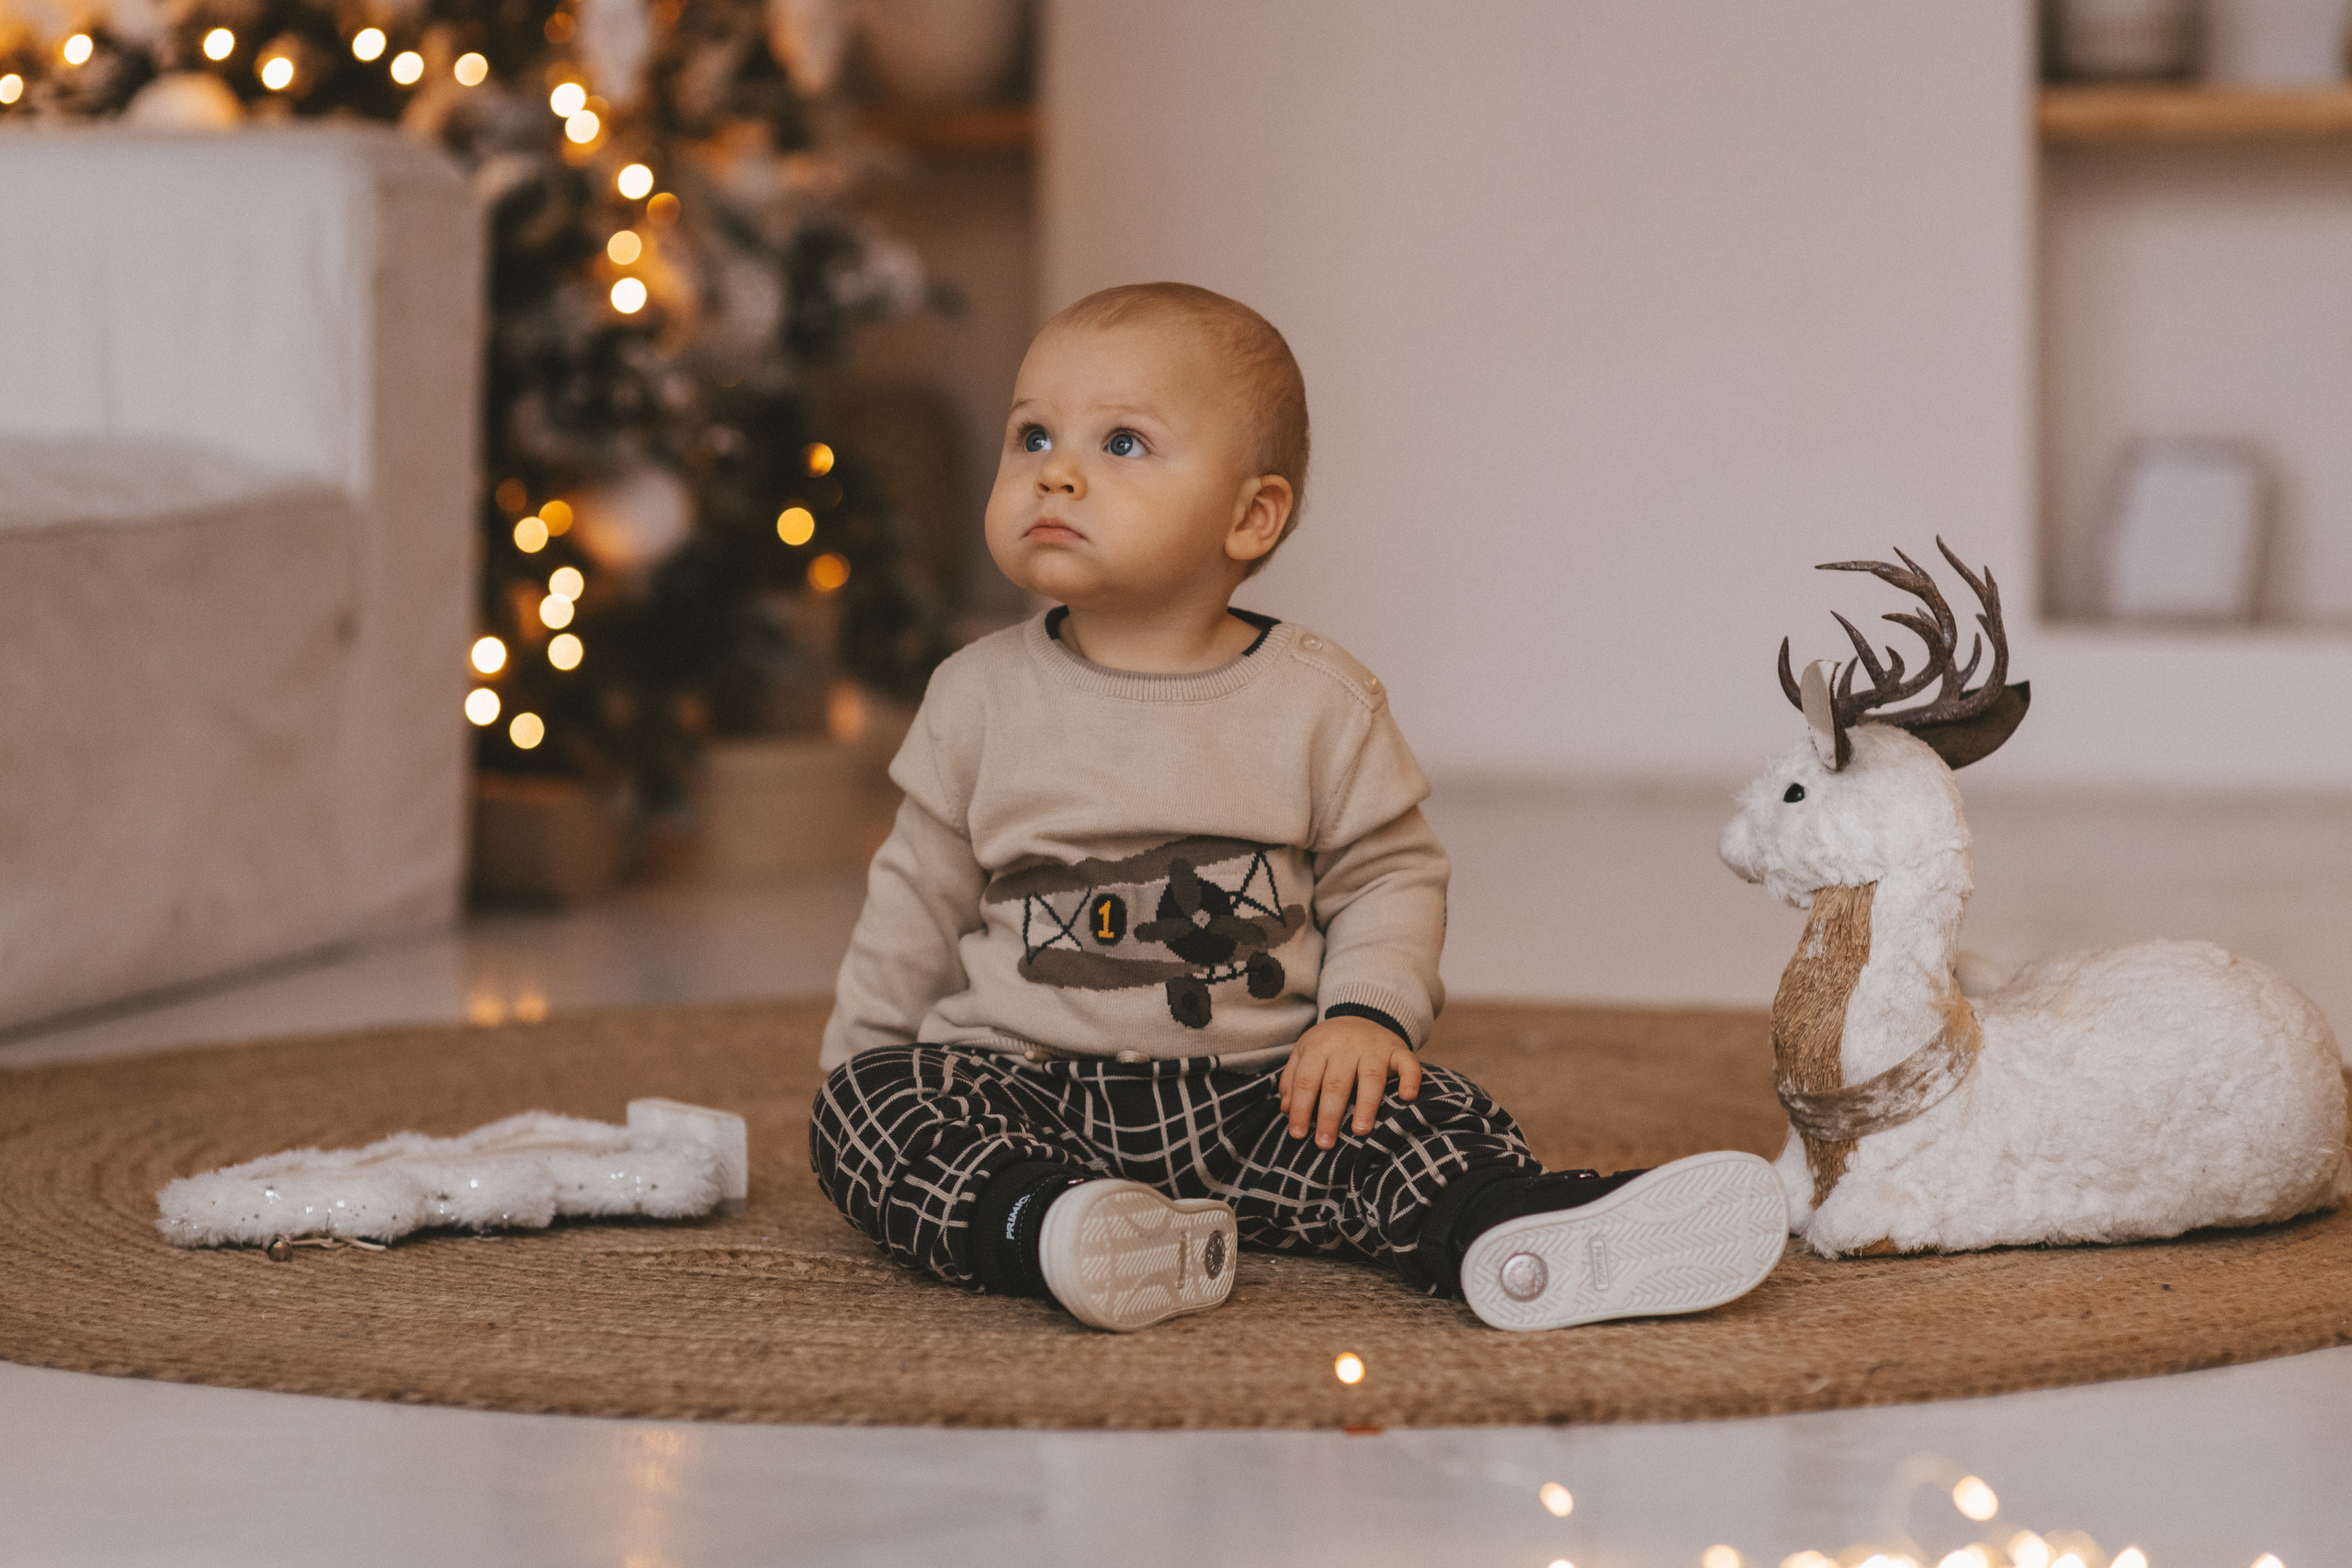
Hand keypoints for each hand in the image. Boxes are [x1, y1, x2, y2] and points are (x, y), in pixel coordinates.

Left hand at [1278, 1016, 1421, 1148]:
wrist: (1362, 1012)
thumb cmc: (1330, 1043)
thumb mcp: (1305, 1052)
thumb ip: (1292, 1078)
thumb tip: (1286, 1109)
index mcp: (1320, 1046)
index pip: (1307, 1080)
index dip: (1301, 1108)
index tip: (1298, 1134)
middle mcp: (1347, 1046)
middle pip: (1337, 1082)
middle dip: (1329, 1114)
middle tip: (1325, 1143)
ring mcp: (1375, 1048)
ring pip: (1371, 1077)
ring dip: (1366, 1105)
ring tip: (1360, 1131)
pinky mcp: (1398, 1050)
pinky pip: (1408, 1063)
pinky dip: (1410, 1079)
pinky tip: (1407, 1097)